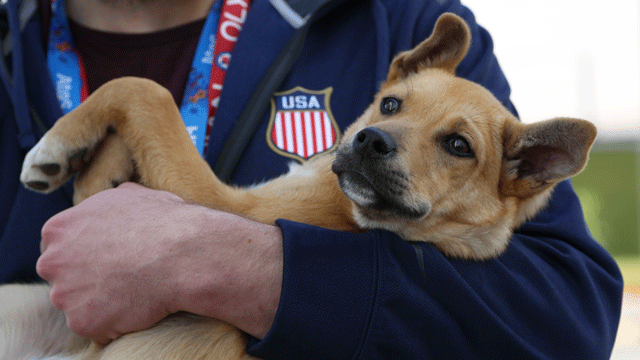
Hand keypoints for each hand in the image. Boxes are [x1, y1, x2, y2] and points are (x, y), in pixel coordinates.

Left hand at [37, 183, 282, 343]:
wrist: (184, 254)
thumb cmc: (164, 222)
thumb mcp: (131, 195)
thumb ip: (105, 205)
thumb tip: (108, 207)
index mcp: (58, 229)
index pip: (58, 248)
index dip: (84, 255)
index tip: (107, 259)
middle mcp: (53, 262)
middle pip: (63, 277)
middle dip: (85, 279)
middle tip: (120, 277)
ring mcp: (65, 295)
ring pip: (78, 304)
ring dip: (101, 302)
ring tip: (134, 291)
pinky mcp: (83, 322)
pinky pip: (97, 327)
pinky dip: (114, 323)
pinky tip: (138, 306)